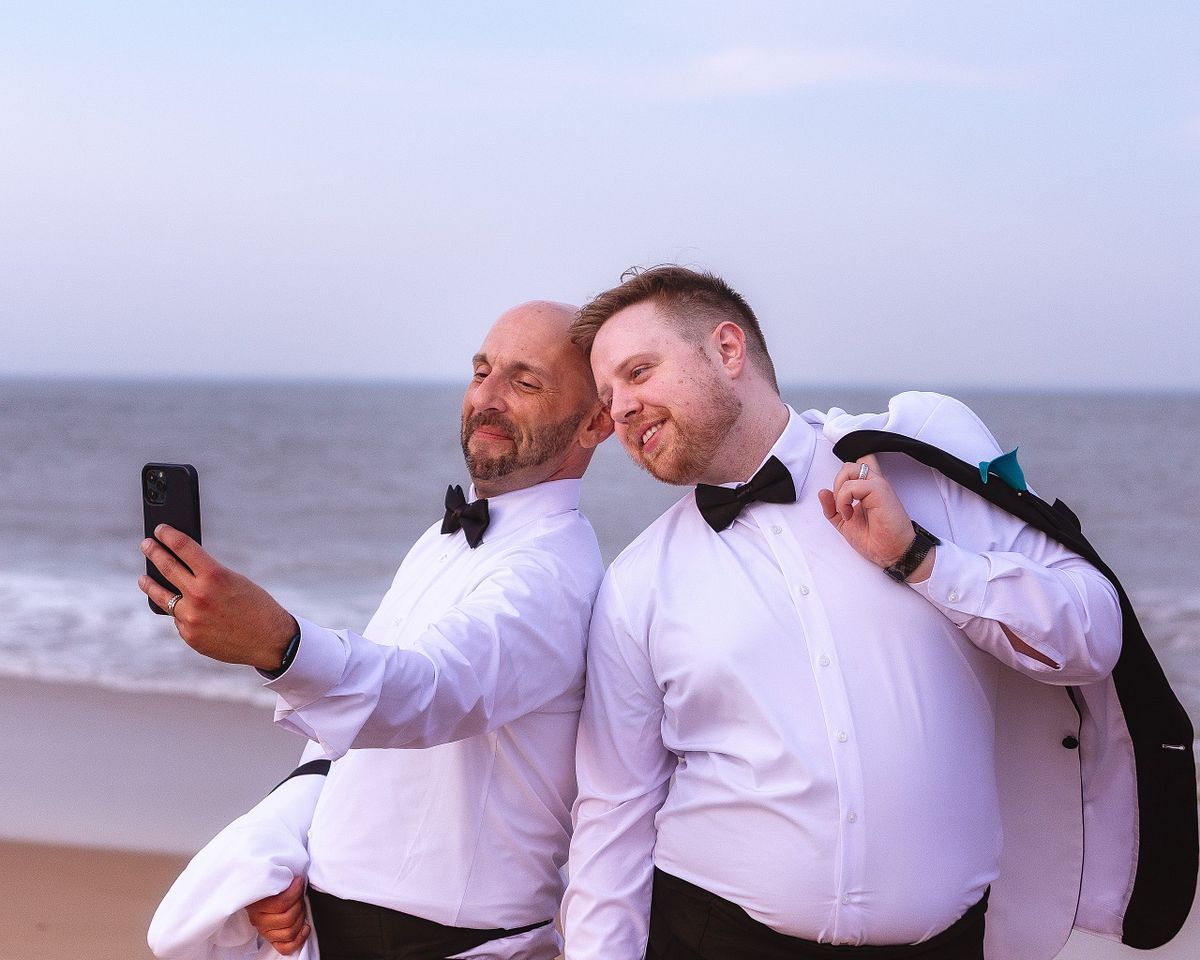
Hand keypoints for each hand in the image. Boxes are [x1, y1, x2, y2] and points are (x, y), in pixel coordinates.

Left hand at [138, 524, 297, 670]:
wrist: (270, 641)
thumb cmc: (256, 606)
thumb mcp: (235, 581)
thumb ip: (208, 575)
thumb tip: (182, 568)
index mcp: (215, 575)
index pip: (183, 547)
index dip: (168, 535)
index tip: (159, 530)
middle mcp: (199, 595)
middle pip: (167, 567)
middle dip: (154, 553)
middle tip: (146, 545)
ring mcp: (191, 617)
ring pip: (162, 597)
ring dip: (150, 584)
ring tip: (144, 578)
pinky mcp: (189, 635)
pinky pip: (179, 618)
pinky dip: (182, 612)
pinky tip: (184, 608)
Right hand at [247, 875, 309, 954]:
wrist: (258, 895)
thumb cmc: (268, 886)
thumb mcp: (271, 880)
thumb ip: (282, 881)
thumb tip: (298, 881)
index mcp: (255, 905)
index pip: (281, 904)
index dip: (295, 892)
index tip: (299, 881)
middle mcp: (258, 921)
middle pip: (288, 918)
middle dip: (299, 905)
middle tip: (300, 896)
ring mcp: (265, 932)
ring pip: (289, 933)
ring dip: (301, 919)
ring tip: (301, 909)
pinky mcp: (272, 941)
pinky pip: (286, 948)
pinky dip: (299, 939)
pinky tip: (304, 927)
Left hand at [818, 456, 928, 577]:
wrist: (891, 553)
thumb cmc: (876, 539)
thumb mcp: (844, 523)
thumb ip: (832, 507)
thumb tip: (823, 492)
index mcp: (867, 489)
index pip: (858, 464)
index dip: (844, 473)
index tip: (839, 491)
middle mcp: (873, 483)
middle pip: (848, 466)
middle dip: (837, 484)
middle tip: (841, 506)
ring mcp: (877, 485)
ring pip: (848, 469)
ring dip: (839, 491)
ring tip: (845, 511)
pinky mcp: (880, 490)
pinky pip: (852, 485)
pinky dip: (844, 500)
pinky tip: (849, 514)